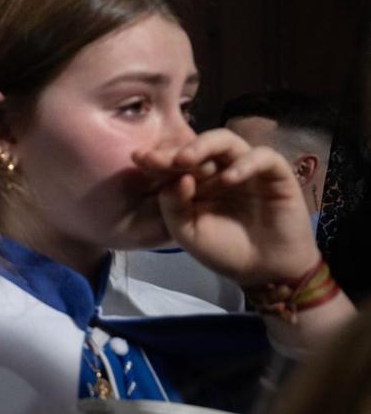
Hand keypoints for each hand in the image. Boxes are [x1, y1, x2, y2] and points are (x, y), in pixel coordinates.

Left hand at [133, 128, 316, 285]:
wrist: (265, 272)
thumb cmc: (224, 250)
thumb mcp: (187, 232)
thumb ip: (173, 206)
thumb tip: (175, 179)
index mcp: (195, 181)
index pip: (175, 161)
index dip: (158, 158)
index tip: (138, 159)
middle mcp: (219, 169)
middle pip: (197, 147)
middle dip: (175, 151)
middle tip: (158, 159)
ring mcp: (246, 168)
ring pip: (226, 141)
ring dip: (204, 146)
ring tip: (185, 160)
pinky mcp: (275, 173)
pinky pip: (263, 156)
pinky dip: (245, 163)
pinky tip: (229, 179)